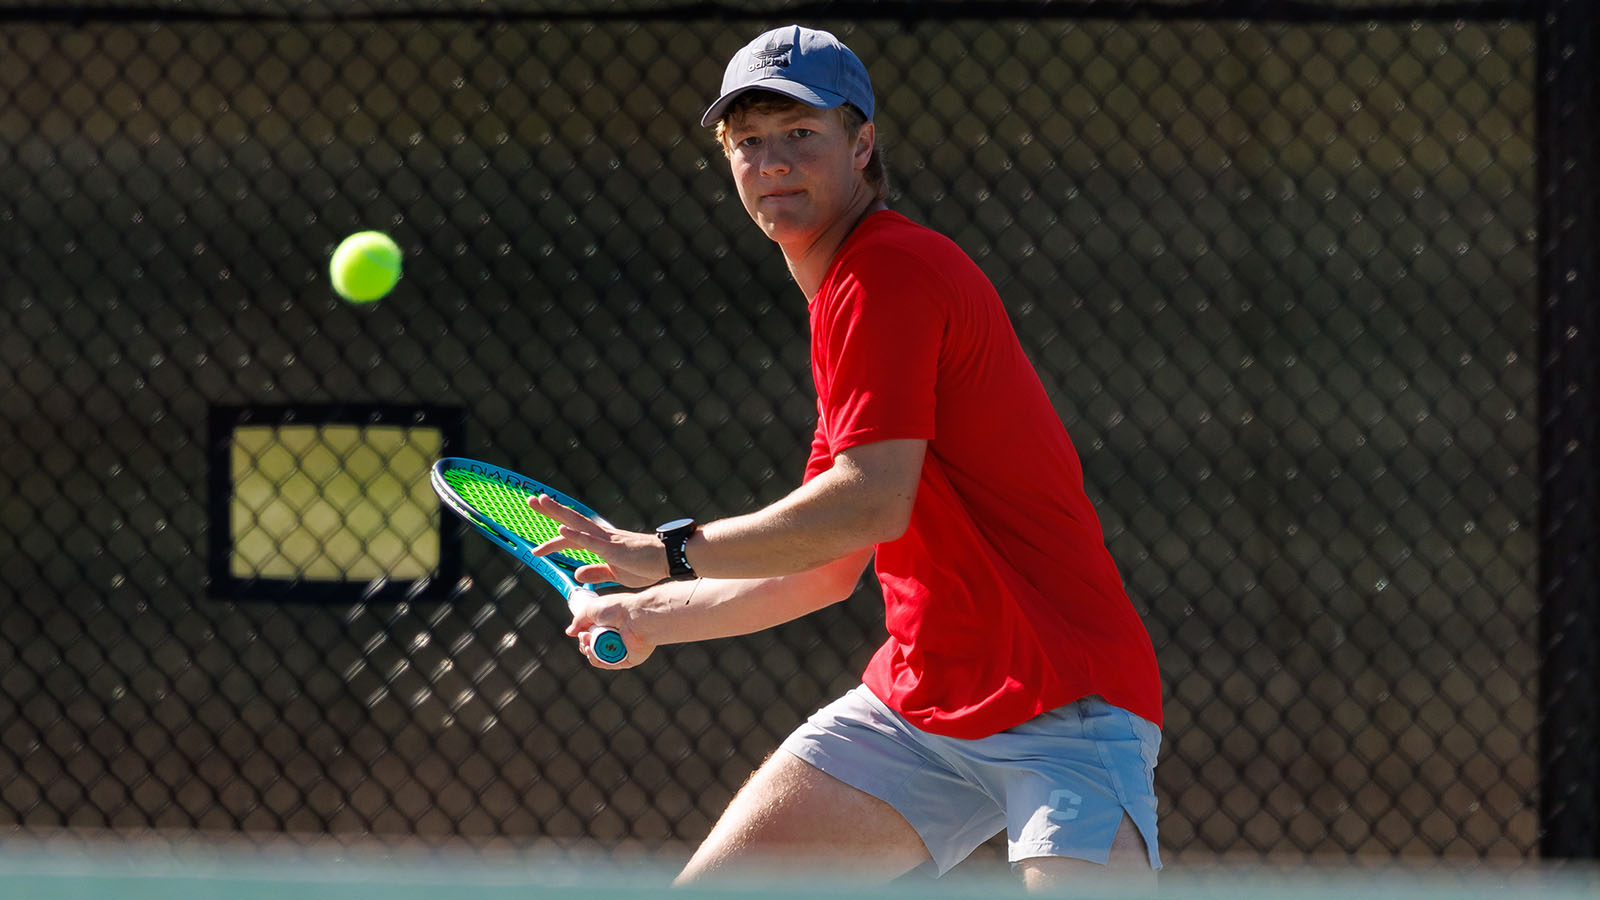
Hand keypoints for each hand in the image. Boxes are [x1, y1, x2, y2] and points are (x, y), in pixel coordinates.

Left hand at [528, 493, 669, 586]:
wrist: (669, 560)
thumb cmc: (646, 566)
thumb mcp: (616, 573)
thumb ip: (596, 572)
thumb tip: (576, 573)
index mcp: (602, 543)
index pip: (572, 539)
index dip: (553, 542)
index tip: (535, 549)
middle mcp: (602, 536)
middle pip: (572, 520)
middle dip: (550, 511)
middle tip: (531, 500)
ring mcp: (607, 540)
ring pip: (578, 523)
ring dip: (558, 513)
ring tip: (540, 502)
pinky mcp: (614, 548)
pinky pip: (591, 540)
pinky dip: (575, 534)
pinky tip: (561, 529)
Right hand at [567, 589, 654, 669]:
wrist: (636, 616)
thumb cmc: (616, 608)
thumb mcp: (591, 609)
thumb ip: (578, 621)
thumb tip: (570, 632)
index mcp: (610, 624)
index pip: (593, 634)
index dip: (583, 634)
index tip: (578, 631)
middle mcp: (616, 637)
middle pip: (593, 647)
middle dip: (584, 642)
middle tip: (584, 635)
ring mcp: (622, 649)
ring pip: (598, 657)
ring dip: (588, 650)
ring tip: (588, 640)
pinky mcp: (627, 660)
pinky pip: (607, 664)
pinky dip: (596, 659)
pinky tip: (591, 650)